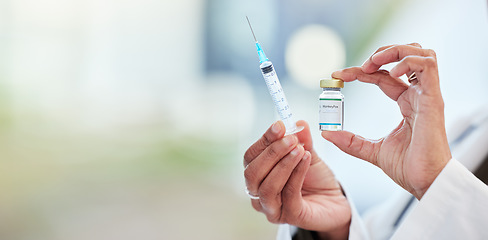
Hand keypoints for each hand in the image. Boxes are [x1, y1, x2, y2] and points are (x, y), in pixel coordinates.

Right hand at [244, 120, 350, 238]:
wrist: (336, 202)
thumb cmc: (316, 179)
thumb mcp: (307, 154)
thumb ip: (301, 140)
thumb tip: (298, 122)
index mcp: (259, 176)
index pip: (250, 157)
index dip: (263, 140)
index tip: (279, 125)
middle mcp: (259, 194)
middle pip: (252, 173)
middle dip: (271, 153)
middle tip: (291, 138)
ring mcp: (273, 208)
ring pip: (267, 187)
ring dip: (283, 164)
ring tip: (300, 149)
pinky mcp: (291, 216)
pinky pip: (289, 194)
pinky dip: (297, 173)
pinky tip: (306, 159)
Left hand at [324, 43, 451, 198]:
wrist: (425, 182)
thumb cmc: (407, 167)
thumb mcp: (371, 150)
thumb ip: (350, 140)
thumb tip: (326, 133)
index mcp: (406, 102)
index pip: (382, 76)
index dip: (360, 72)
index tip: (337, 75)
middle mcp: (417, 95)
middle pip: (404, 56)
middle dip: (380, 54)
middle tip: (359, 67)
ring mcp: (427, 95)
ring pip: (420, 53)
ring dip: (394, 51)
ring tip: (372, 64)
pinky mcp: (433, 99)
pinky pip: (427, 66)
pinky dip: (407, 62)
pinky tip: (389, 74)